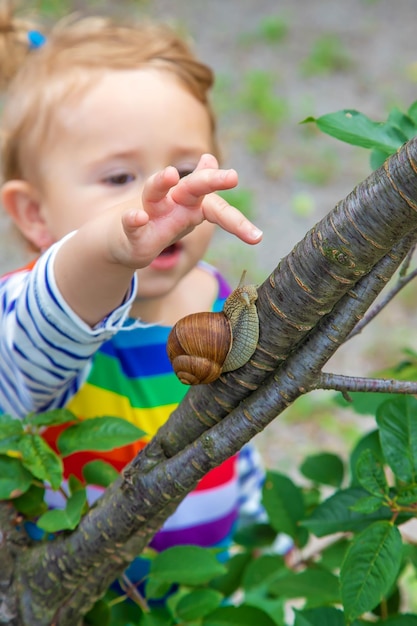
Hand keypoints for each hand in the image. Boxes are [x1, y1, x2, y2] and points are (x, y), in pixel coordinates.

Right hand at [114, 154, 262, 267]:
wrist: (124, 239)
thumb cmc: (159, 222)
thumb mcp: (182, 211)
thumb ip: (201, 190)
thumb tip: (211, 158)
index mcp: (190, 206)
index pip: (217, 208)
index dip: (237, 222)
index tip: (257, 238)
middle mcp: (171, 204)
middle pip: (191, 188)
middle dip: (211, 181)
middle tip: (233, 177)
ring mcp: (150, 214)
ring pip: (154, 194)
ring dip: (161, 182)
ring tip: (171, 174)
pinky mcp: (131, 230)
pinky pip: (131, 222)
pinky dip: (133, 219)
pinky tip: (138, 217)